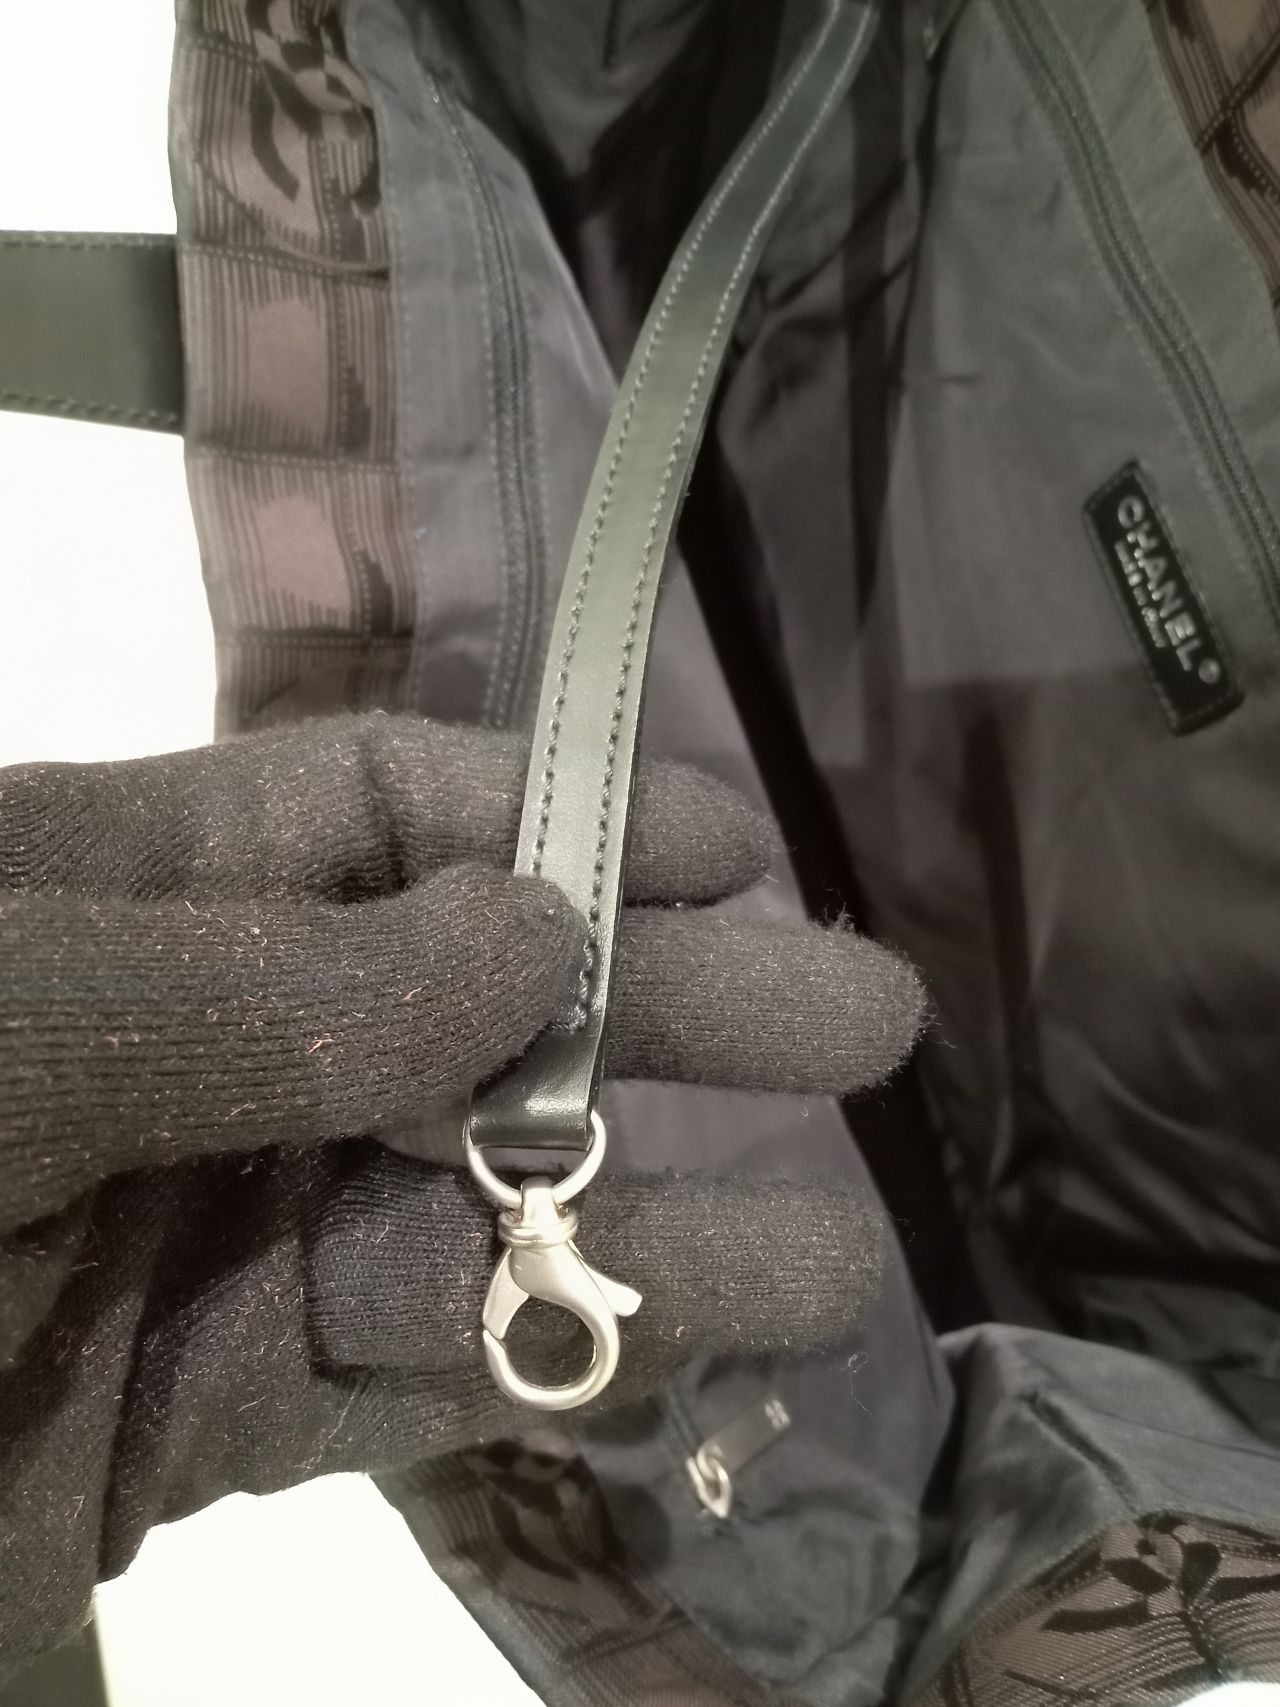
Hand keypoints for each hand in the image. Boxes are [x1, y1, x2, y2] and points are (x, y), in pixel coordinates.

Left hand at [0, 713, 921, 1666]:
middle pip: (451, 1009)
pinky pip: (396, 1380)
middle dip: (656, 1012)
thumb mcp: (0, 1030)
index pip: (357, 815)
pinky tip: (690, 1353)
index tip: (734, 838)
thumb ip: (262, 986)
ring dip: (644, 1228)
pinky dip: (540, 1367)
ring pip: (451, 1216)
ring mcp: (176, 1247)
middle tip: (861, 1020)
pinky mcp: (176, 1434)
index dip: (552, 813)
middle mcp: (160, 1056)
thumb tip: (533, 929)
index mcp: (84, 898)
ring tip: (842, 1249)